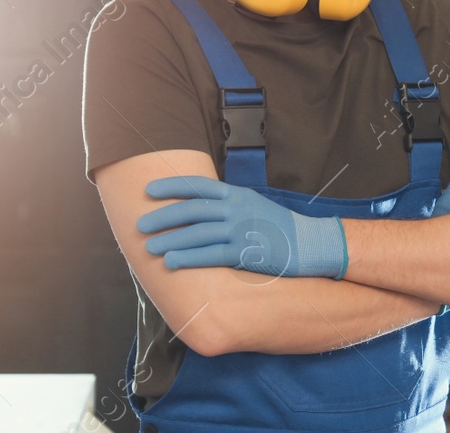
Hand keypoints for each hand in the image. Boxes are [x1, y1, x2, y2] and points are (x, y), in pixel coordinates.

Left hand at [137, 176, 345, 278]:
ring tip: (149, 248)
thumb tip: (200, 208)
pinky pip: (210, 255)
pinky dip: (188, 258)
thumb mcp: (253, 205)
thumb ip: (228, 204)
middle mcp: (237, 209)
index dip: (171, 187)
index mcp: (237, 195)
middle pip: (192, 210)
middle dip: (163, 217)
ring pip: (197, 233)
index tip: (149, 191)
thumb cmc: (278, 227)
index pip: (198, 186)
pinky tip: (171, 262)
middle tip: (141, 225)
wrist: (307, 244)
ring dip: (170, 240)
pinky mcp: (244, 252)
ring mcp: (241, 230)